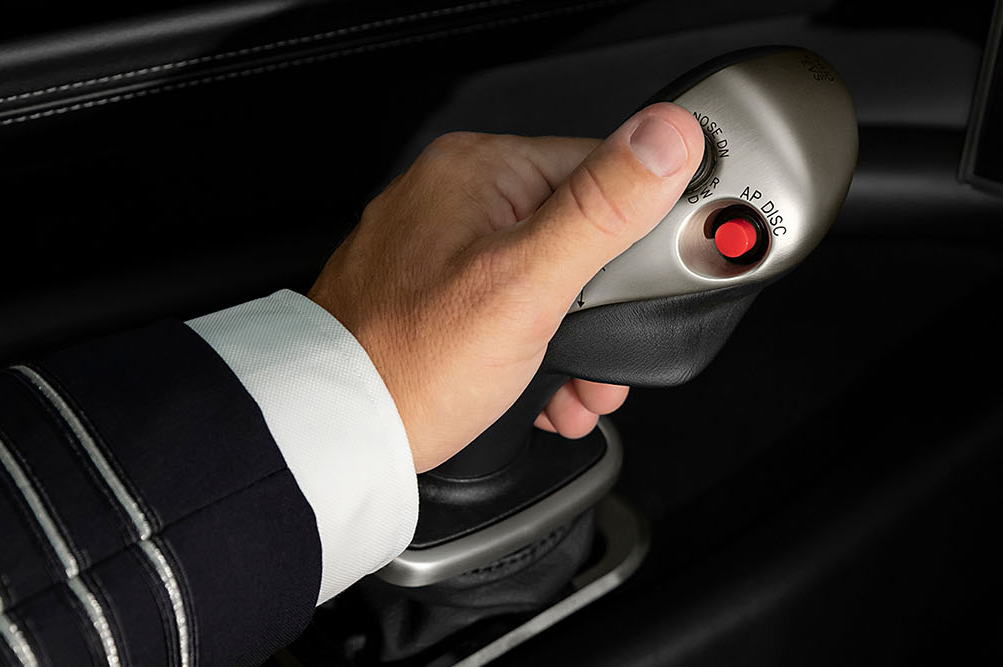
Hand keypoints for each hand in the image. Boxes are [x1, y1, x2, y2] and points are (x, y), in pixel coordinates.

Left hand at [308, 103, 703, 471]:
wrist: (335, 436)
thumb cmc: (410, 362)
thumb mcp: (529, 282)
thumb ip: (605, 206)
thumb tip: (667, 135)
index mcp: (480, 169)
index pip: (604, 171)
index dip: (641, 235)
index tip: (648, 288)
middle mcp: (457, 196)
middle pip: (581, 232)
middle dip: (608, 306)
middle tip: (606, 354)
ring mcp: (443, 248)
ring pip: (551, 280)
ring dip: (579, 340)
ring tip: (575, 385)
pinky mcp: (436, 296)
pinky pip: (513, 309)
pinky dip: (538, 353)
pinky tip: (542, 390)